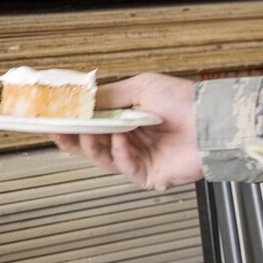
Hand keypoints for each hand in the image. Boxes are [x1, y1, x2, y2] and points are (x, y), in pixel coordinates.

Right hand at [49, 73, 202, 190]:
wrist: (212, 120)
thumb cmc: (184, 101)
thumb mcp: (141, 88)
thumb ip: (110, 95)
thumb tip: (82, 98)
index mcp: (125, 120)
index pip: (90, 124)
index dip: (70, 122)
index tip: (51, 117)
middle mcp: (128, 141)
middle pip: (90, 145)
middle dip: (72, 137)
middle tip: (57, 128)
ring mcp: (137, 159)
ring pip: (102, 157)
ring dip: (92, 144)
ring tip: (89, 131)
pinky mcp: (148, 175)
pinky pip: (125, 167)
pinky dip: (119, 153)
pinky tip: (120, 140)